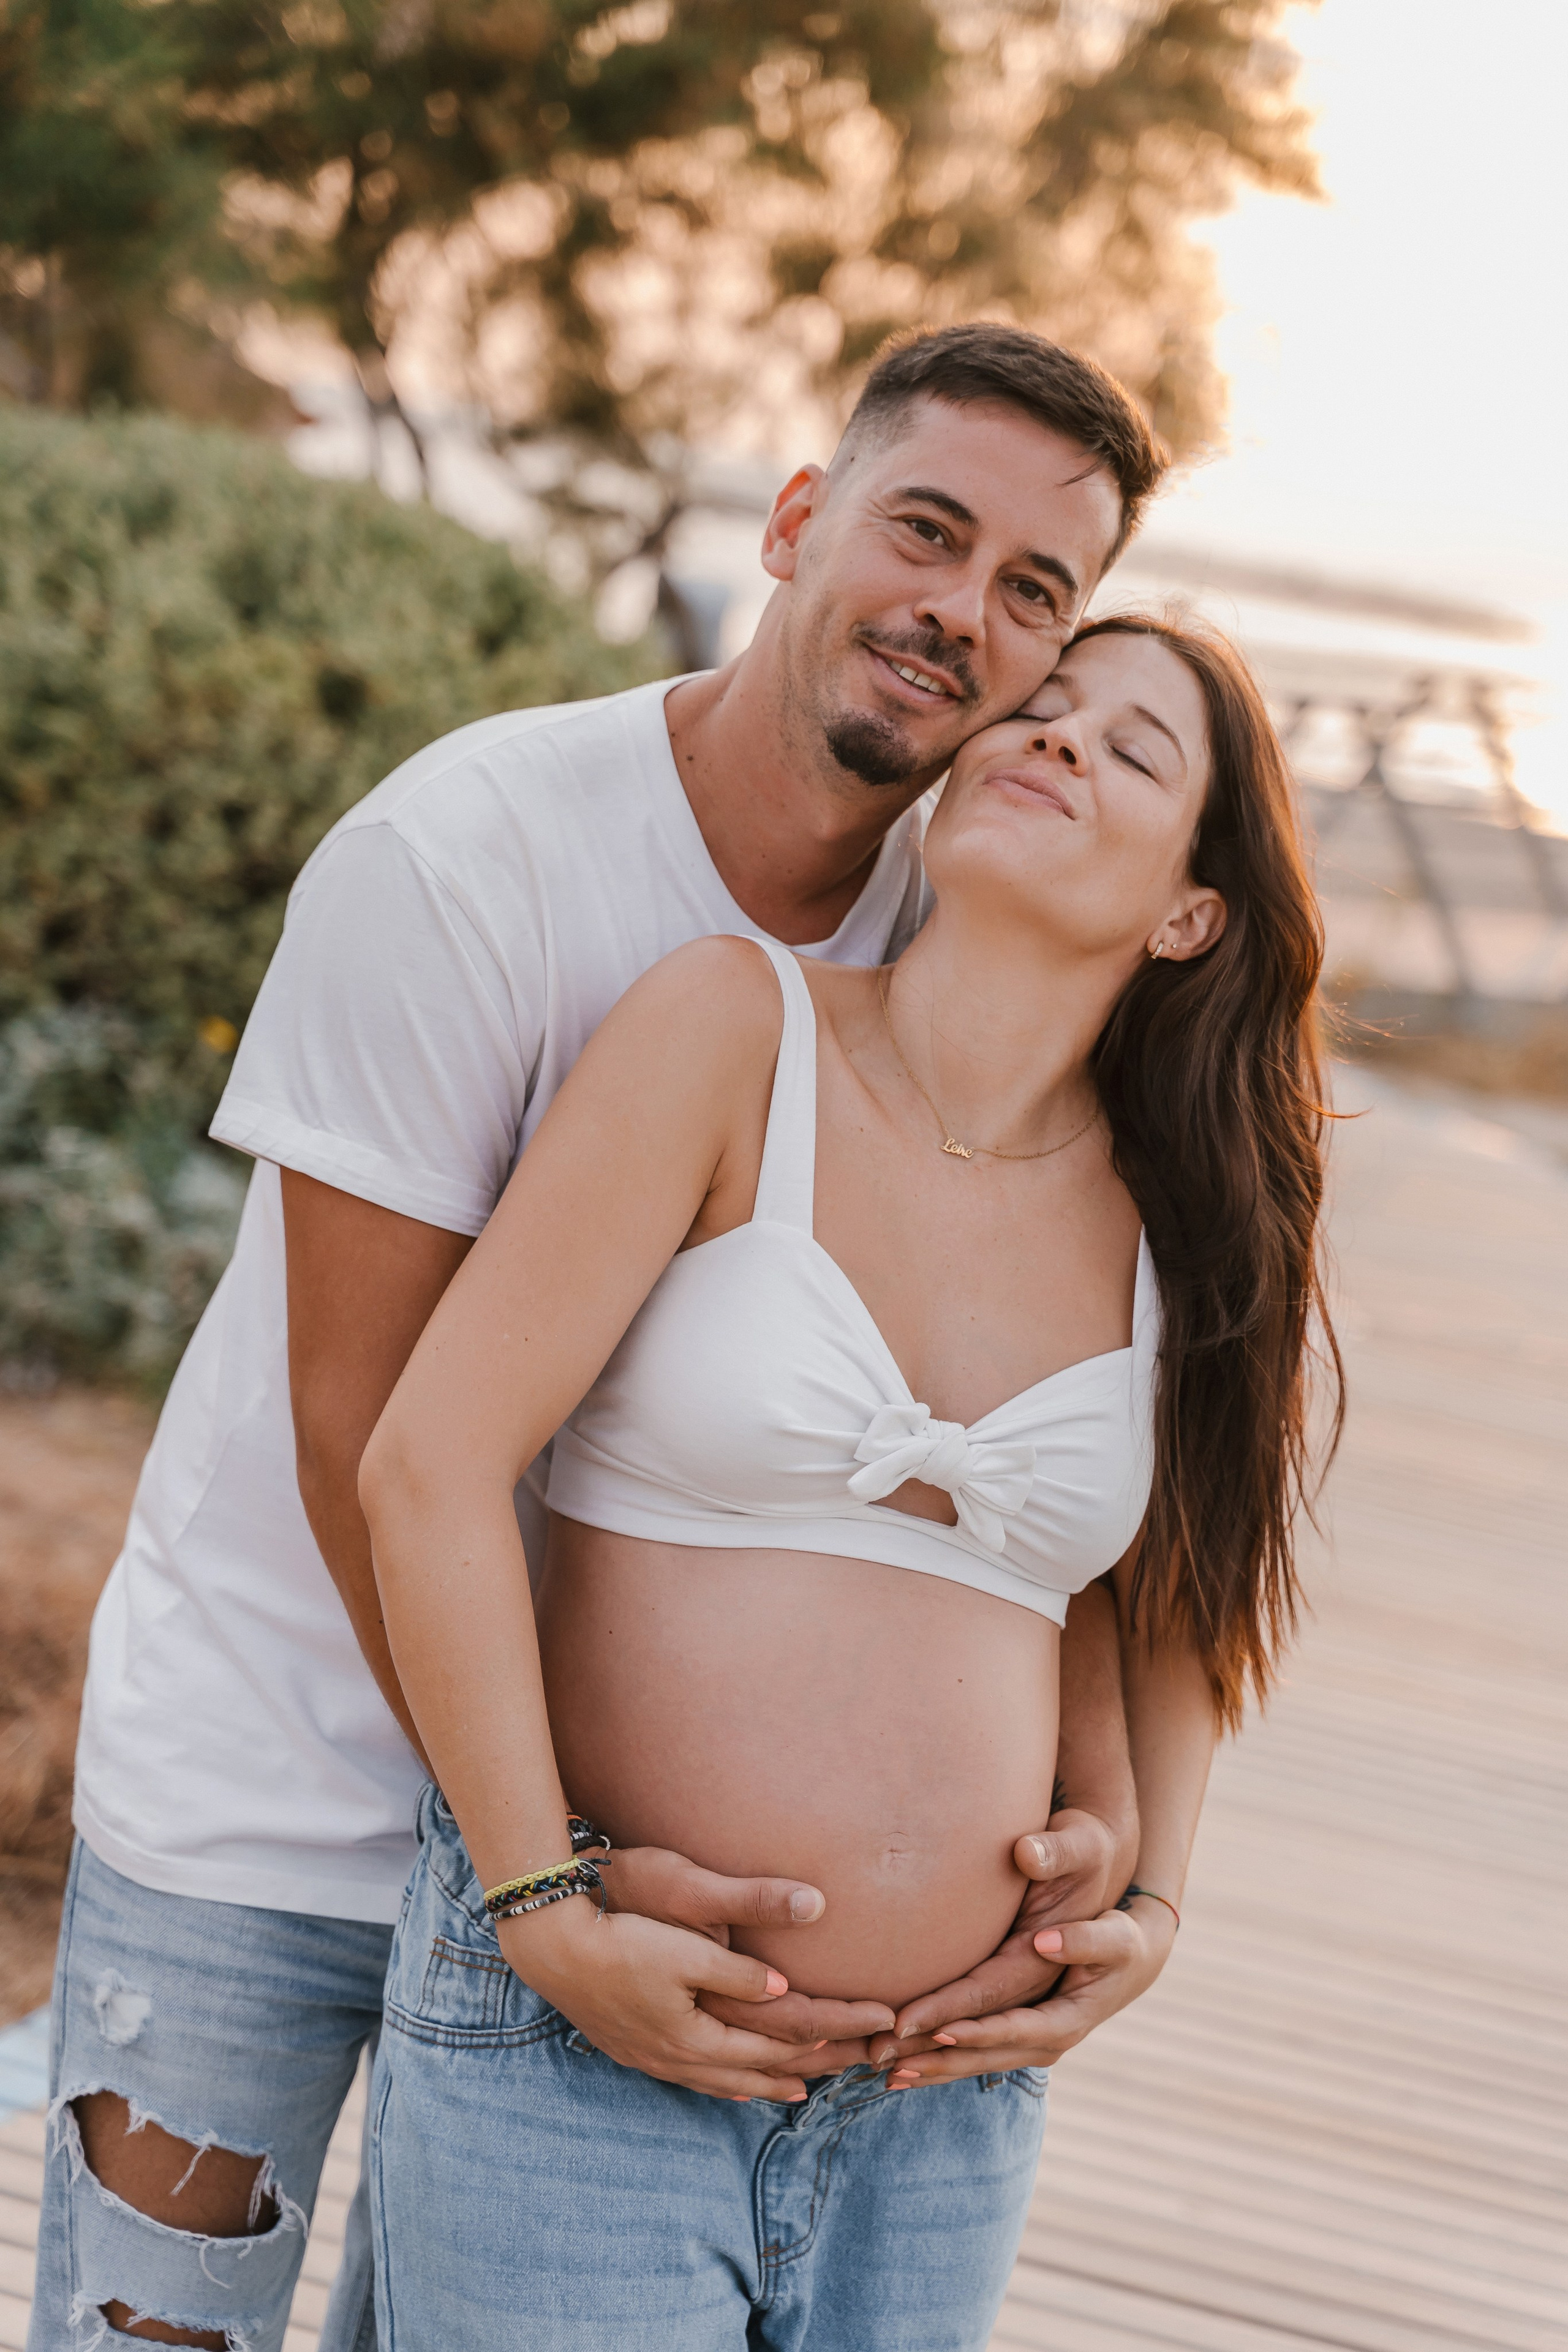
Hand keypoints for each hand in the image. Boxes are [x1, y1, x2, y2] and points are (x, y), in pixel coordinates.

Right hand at [499, 1899, 824, 2101]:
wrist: (554, 1948)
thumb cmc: (623, 1939)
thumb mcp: (686, 1947)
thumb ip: (738, 1970)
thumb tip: (786, 1985)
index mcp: (694, 2037)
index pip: (771, 2048)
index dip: (816, 2045)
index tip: (855, 2042)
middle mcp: (675, 2058)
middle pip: (750, 2074)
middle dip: (798, 2075)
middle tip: (839, 2078)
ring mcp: (650, 2056)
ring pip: (717, 2080)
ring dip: (759, 2083)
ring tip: (789, 2091)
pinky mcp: (631, 2045)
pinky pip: (688, 2075)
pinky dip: (717, 2081)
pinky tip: (721, 2080)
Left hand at [873, 1894, 1176, 2090]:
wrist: (1134, 1956)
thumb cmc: (1122, 1937)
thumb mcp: (1115, 1936)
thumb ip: (1086, 1938)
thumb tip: (1047, 1941)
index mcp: (1068, 2020)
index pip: (1012, 2026)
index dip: (973, 2028)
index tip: (933, 2027)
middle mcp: (1048, 2041)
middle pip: (986, 2054)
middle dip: (938, 2059)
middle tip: (889, 2061)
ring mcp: (1031, 2043)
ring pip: (975, 2062)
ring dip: (931, 2068)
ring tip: (883, 2074)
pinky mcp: (1017, 2036)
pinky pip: (974, 2054)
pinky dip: (939, 2061)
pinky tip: (901, 2069)